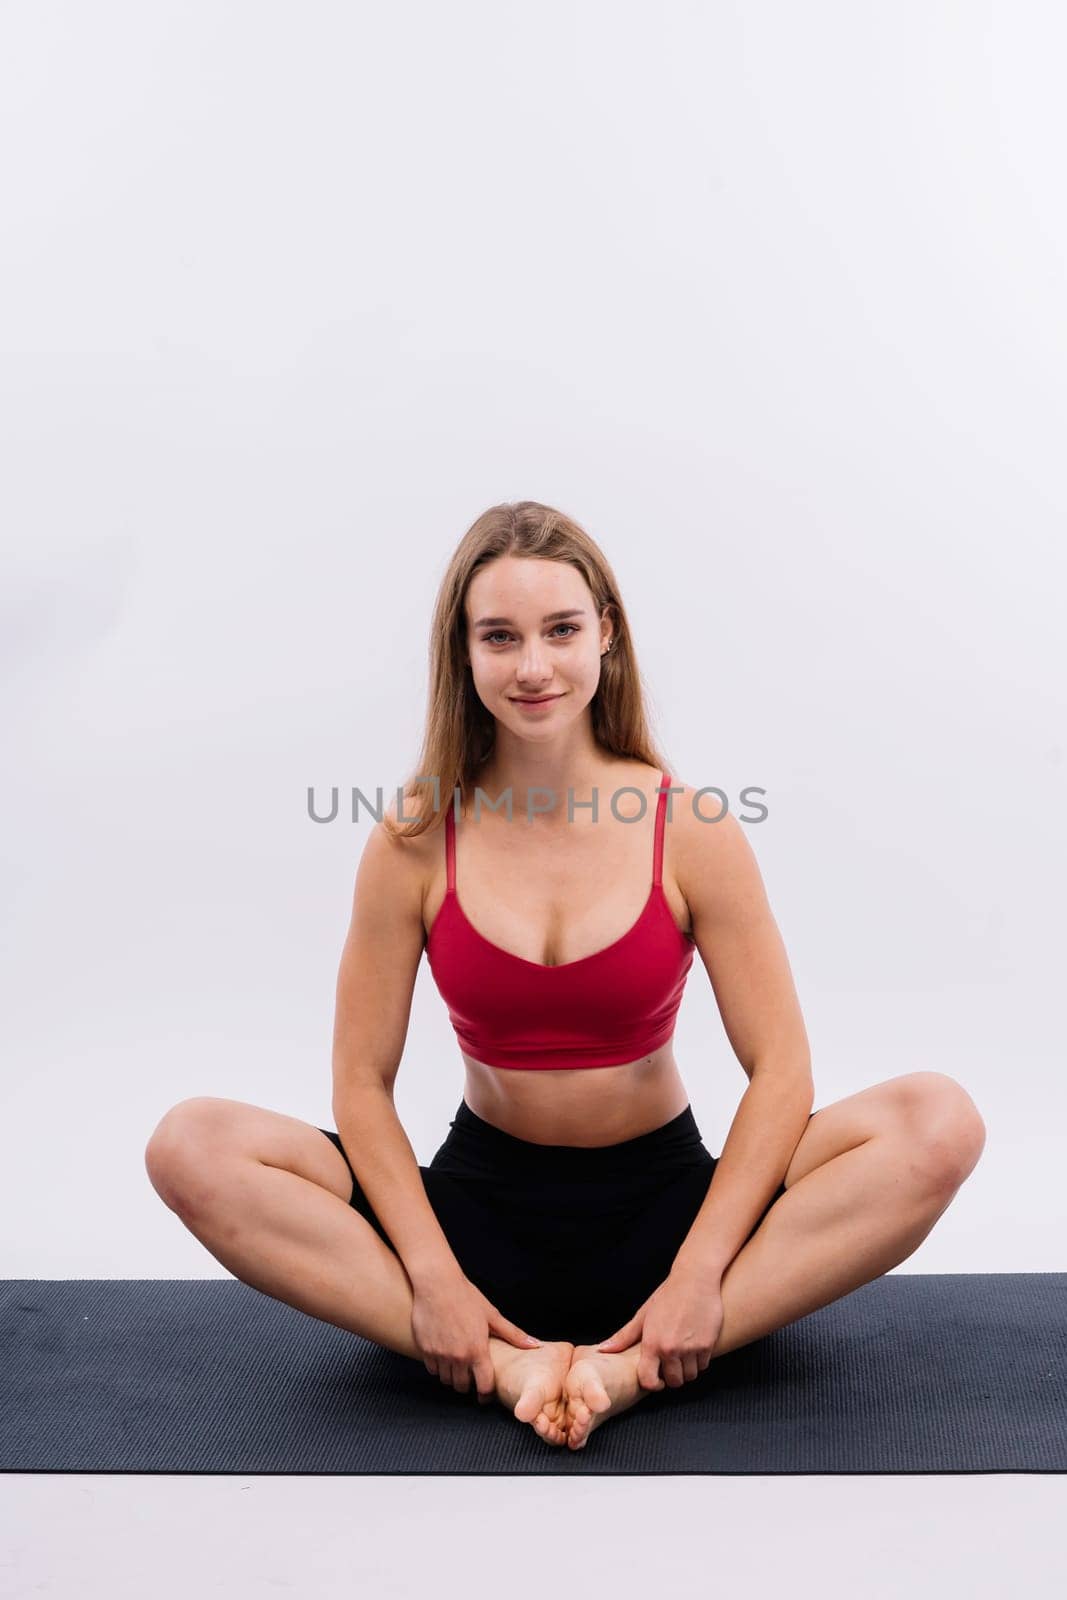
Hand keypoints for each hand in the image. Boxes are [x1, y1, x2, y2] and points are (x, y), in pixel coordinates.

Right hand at [410, 1270, 541, 1398]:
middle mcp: (458, 1356)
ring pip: (446, 1379)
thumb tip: (535, 1345)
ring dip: (452, 1375)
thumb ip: (513, 1334)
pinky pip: (432, 1369)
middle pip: (462, 1387)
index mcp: (477, 1350)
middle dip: (468, 1384)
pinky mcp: (424, 1350)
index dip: (486, 1393)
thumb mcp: (492, 1315)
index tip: (485, 1392)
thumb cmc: (466, 1297)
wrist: (437, 1284)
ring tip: (457, 1363)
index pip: (484, 1386)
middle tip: (470, 1374)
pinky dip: (438, 1367)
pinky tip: (444, 1354)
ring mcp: (440, 1354)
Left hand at [594, 1268, 724, 1390]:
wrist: (695, 1280)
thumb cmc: (668, 1296)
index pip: (649, 1381)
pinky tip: (694, 1347)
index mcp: (652, 1343)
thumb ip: (625, 1336)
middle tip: (671, 1364)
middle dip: (672, 1377)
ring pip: (690, 1376)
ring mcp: (690, 1348)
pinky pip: (703, 1365)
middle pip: (674, 1381)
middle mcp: (671, 1348)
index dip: (653, 1384)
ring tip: (683, 1355)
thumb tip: (604, 1349)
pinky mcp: (707, 1345)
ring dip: (687, 1370)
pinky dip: (699, 1361)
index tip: (657, 1380)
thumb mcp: (644, 1315)